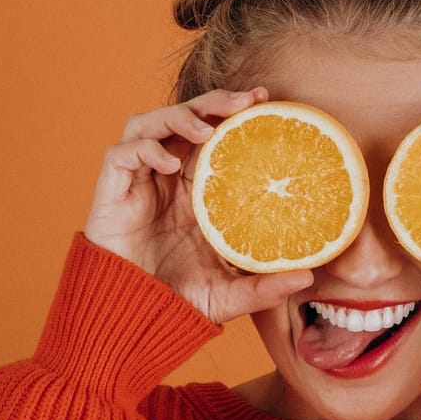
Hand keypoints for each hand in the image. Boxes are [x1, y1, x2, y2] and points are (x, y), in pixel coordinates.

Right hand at [84, 87, 312, 323]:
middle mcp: (167, 178)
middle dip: (214, 101)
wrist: (131, 319)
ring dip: (179, 117)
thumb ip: (265, 287)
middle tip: (247, 100)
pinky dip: (146, 149)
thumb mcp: (230, 294)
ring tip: (207, 129)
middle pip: (186, 118)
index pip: (215, 135)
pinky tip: (170, 165)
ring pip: (150, 123)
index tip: (266, 101)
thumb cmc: (177, 302)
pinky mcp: (111, 191)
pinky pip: (122, 153)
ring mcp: (139, 181)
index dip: (234, 113)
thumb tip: (309, 277)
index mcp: (197, 191)